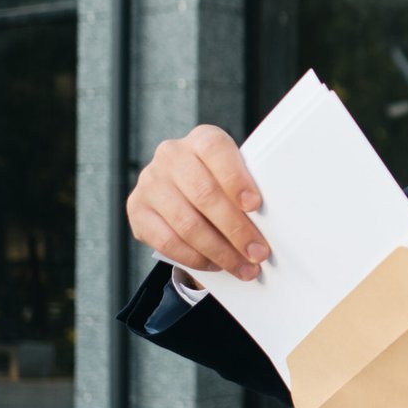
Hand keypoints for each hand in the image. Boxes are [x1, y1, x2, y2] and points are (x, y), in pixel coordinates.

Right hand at [126, 124, 267, 278]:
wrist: (181, 190)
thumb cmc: (219, 183)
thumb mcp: (234, 176)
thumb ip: (246, 189)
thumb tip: (271, 224)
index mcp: (201, 140)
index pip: (215, 151)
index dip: (235, 179)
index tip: (255, 206)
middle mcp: (171, 155)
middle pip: (204, 194)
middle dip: (236, 229)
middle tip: (258, 252)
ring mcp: (150, 182)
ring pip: (187, 223)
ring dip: (220, 251)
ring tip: (243, 267)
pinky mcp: (137, 209)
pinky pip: (167, 241)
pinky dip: (195, 258)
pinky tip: (215, 264)